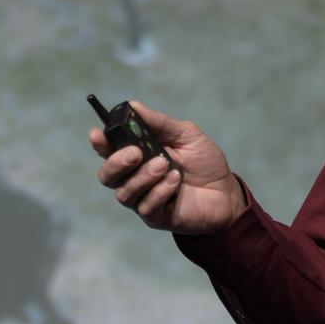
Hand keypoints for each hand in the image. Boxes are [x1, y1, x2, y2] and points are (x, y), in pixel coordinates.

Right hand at [91, 101, 246, 234]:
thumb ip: (160, 123)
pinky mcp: (156, 217)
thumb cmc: (204, 162)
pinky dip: (159, 191)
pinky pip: (145, 207)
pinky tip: (176, 181)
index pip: (109, 150)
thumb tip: (133, 105)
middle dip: (117, 162)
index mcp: (139, 155)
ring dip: (143, 176)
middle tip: (137, 153)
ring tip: (166, 165)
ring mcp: (144, 199)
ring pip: (124, 193)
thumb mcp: (186, 135)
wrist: (227, 192)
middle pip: (107, 175)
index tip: (97, 134)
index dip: (100, 143)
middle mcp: (135, 178)